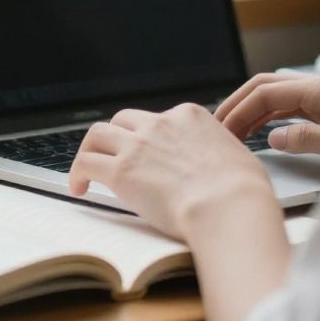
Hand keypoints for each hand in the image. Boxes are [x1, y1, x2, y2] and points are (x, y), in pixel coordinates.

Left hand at [69, 103, 277, 239]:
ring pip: (97, 134)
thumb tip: (215, 162)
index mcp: (189, 116)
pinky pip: (85, 162)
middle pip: (124, 120)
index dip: (150, 136)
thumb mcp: (235, 154)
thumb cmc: (242, 190)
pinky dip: (77, 173)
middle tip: (114, 157)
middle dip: (117, 137)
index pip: (159, 118)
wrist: (229, 205)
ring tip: (88, 169)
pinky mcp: (120, 170)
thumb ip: (216, 150)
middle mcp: (160, 123)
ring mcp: (137, 145)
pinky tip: (79, 188)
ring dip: (90, 150)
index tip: (148, 154)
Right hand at [215, 74, 319, 161]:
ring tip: (233, 132)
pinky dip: (268, 115)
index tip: (222, 132)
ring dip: (251, 109)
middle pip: (265, 85)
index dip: (239, 111)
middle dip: (238, 104)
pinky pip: (290, 105)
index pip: (266, 93)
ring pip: (276, 94)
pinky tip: (261, 131)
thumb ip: (307, 140)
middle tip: (218, 128)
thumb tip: (273, 138)